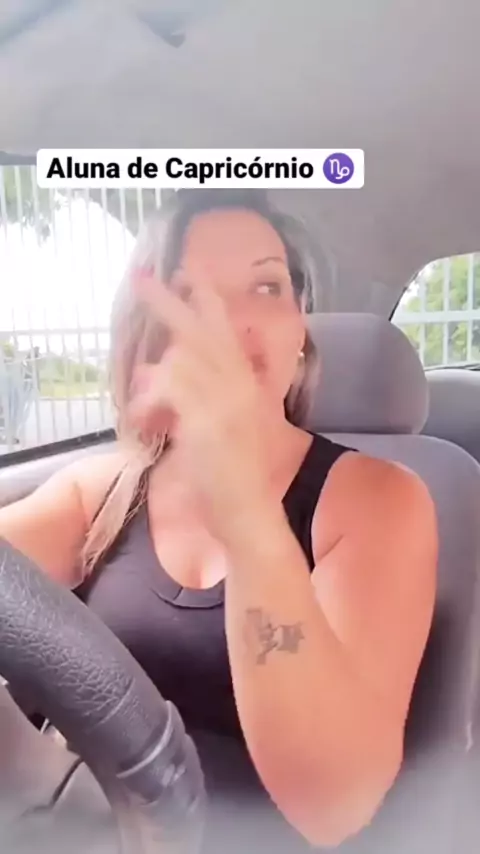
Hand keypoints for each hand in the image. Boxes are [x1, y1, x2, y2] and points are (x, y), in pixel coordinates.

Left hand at [129, 272, 279, 541]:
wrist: (251, 511)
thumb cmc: (239, 472)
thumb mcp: (236, 421)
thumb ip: (218, 391)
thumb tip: (176, 369)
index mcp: (245, 382)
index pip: (225, 329)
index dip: (206, 297)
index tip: (188, 269)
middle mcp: (239, 385)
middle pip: (199, 331)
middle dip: (167, 302)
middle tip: (141, 277)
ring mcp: (226, 403)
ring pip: (179, 362)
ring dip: (151, 382)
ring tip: (146, 408)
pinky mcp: (209, 424)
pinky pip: (171, 394)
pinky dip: (150, 403)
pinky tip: (146, 419)